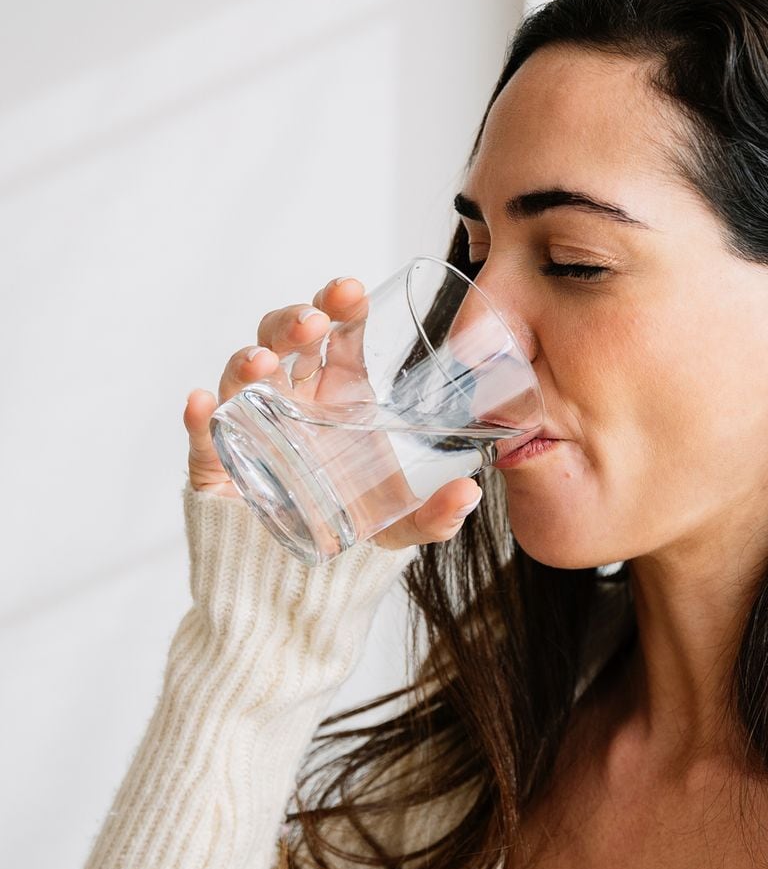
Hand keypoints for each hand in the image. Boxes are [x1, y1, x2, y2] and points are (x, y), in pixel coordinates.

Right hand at [183, 277, 483, 550]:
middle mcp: (291, 400)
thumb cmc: (352, 529)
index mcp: (336, 394)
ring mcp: (250, 427)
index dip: (341, 308)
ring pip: (240, 379)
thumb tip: (470, 495)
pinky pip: (202, 437)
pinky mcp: (216, 466)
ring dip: (248, 361)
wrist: (303, 576)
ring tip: (265, 360)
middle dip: (294, 322)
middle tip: (314, 321)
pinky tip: (200, 403)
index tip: (352, 292)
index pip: (337, 336)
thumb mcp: (403, 525)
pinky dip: (196, 419)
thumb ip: (437, 514)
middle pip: (284, 342)